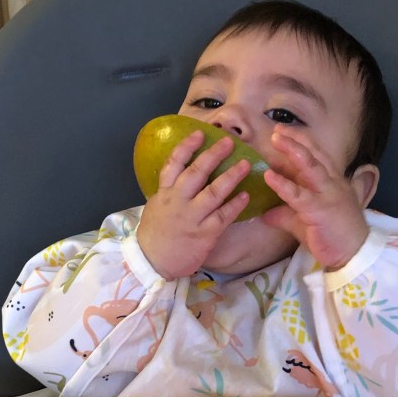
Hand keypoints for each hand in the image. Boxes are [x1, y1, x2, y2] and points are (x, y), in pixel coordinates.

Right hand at [136, 129, 250, 278]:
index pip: (174, 164)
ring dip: (231, 176)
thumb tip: (184, 175)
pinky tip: (245, 195)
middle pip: (196, 172)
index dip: (187, 146)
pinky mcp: (205, 234)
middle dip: (213, 155)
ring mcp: (192, 217)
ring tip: (246, 164)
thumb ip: (171, 191)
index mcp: (165, 193)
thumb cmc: (155, 235)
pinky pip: (223, 216)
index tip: (200, 133)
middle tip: (229, 141)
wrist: (152, 263)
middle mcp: (178, 201)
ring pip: (214, 192)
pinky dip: (235, 205)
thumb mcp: (157, 207)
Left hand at [261, 126, 369, 269]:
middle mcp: (331, 182)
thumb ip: (285, 214)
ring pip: (310, 166)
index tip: (283, 132)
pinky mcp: (320, 210)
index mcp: (331, 182)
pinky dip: (283, 184)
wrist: (354, 254)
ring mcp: (327, 194)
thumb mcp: (304, 221)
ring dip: (292, 150)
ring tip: (275, 139)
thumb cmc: (332, 236)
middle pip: (314, 154)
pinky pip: (299, 195)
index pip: (317, 155)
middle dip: (295, 139)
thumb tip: (265, 213)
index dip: (301, 142)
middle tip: (276, 130)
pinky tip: (269, 176)